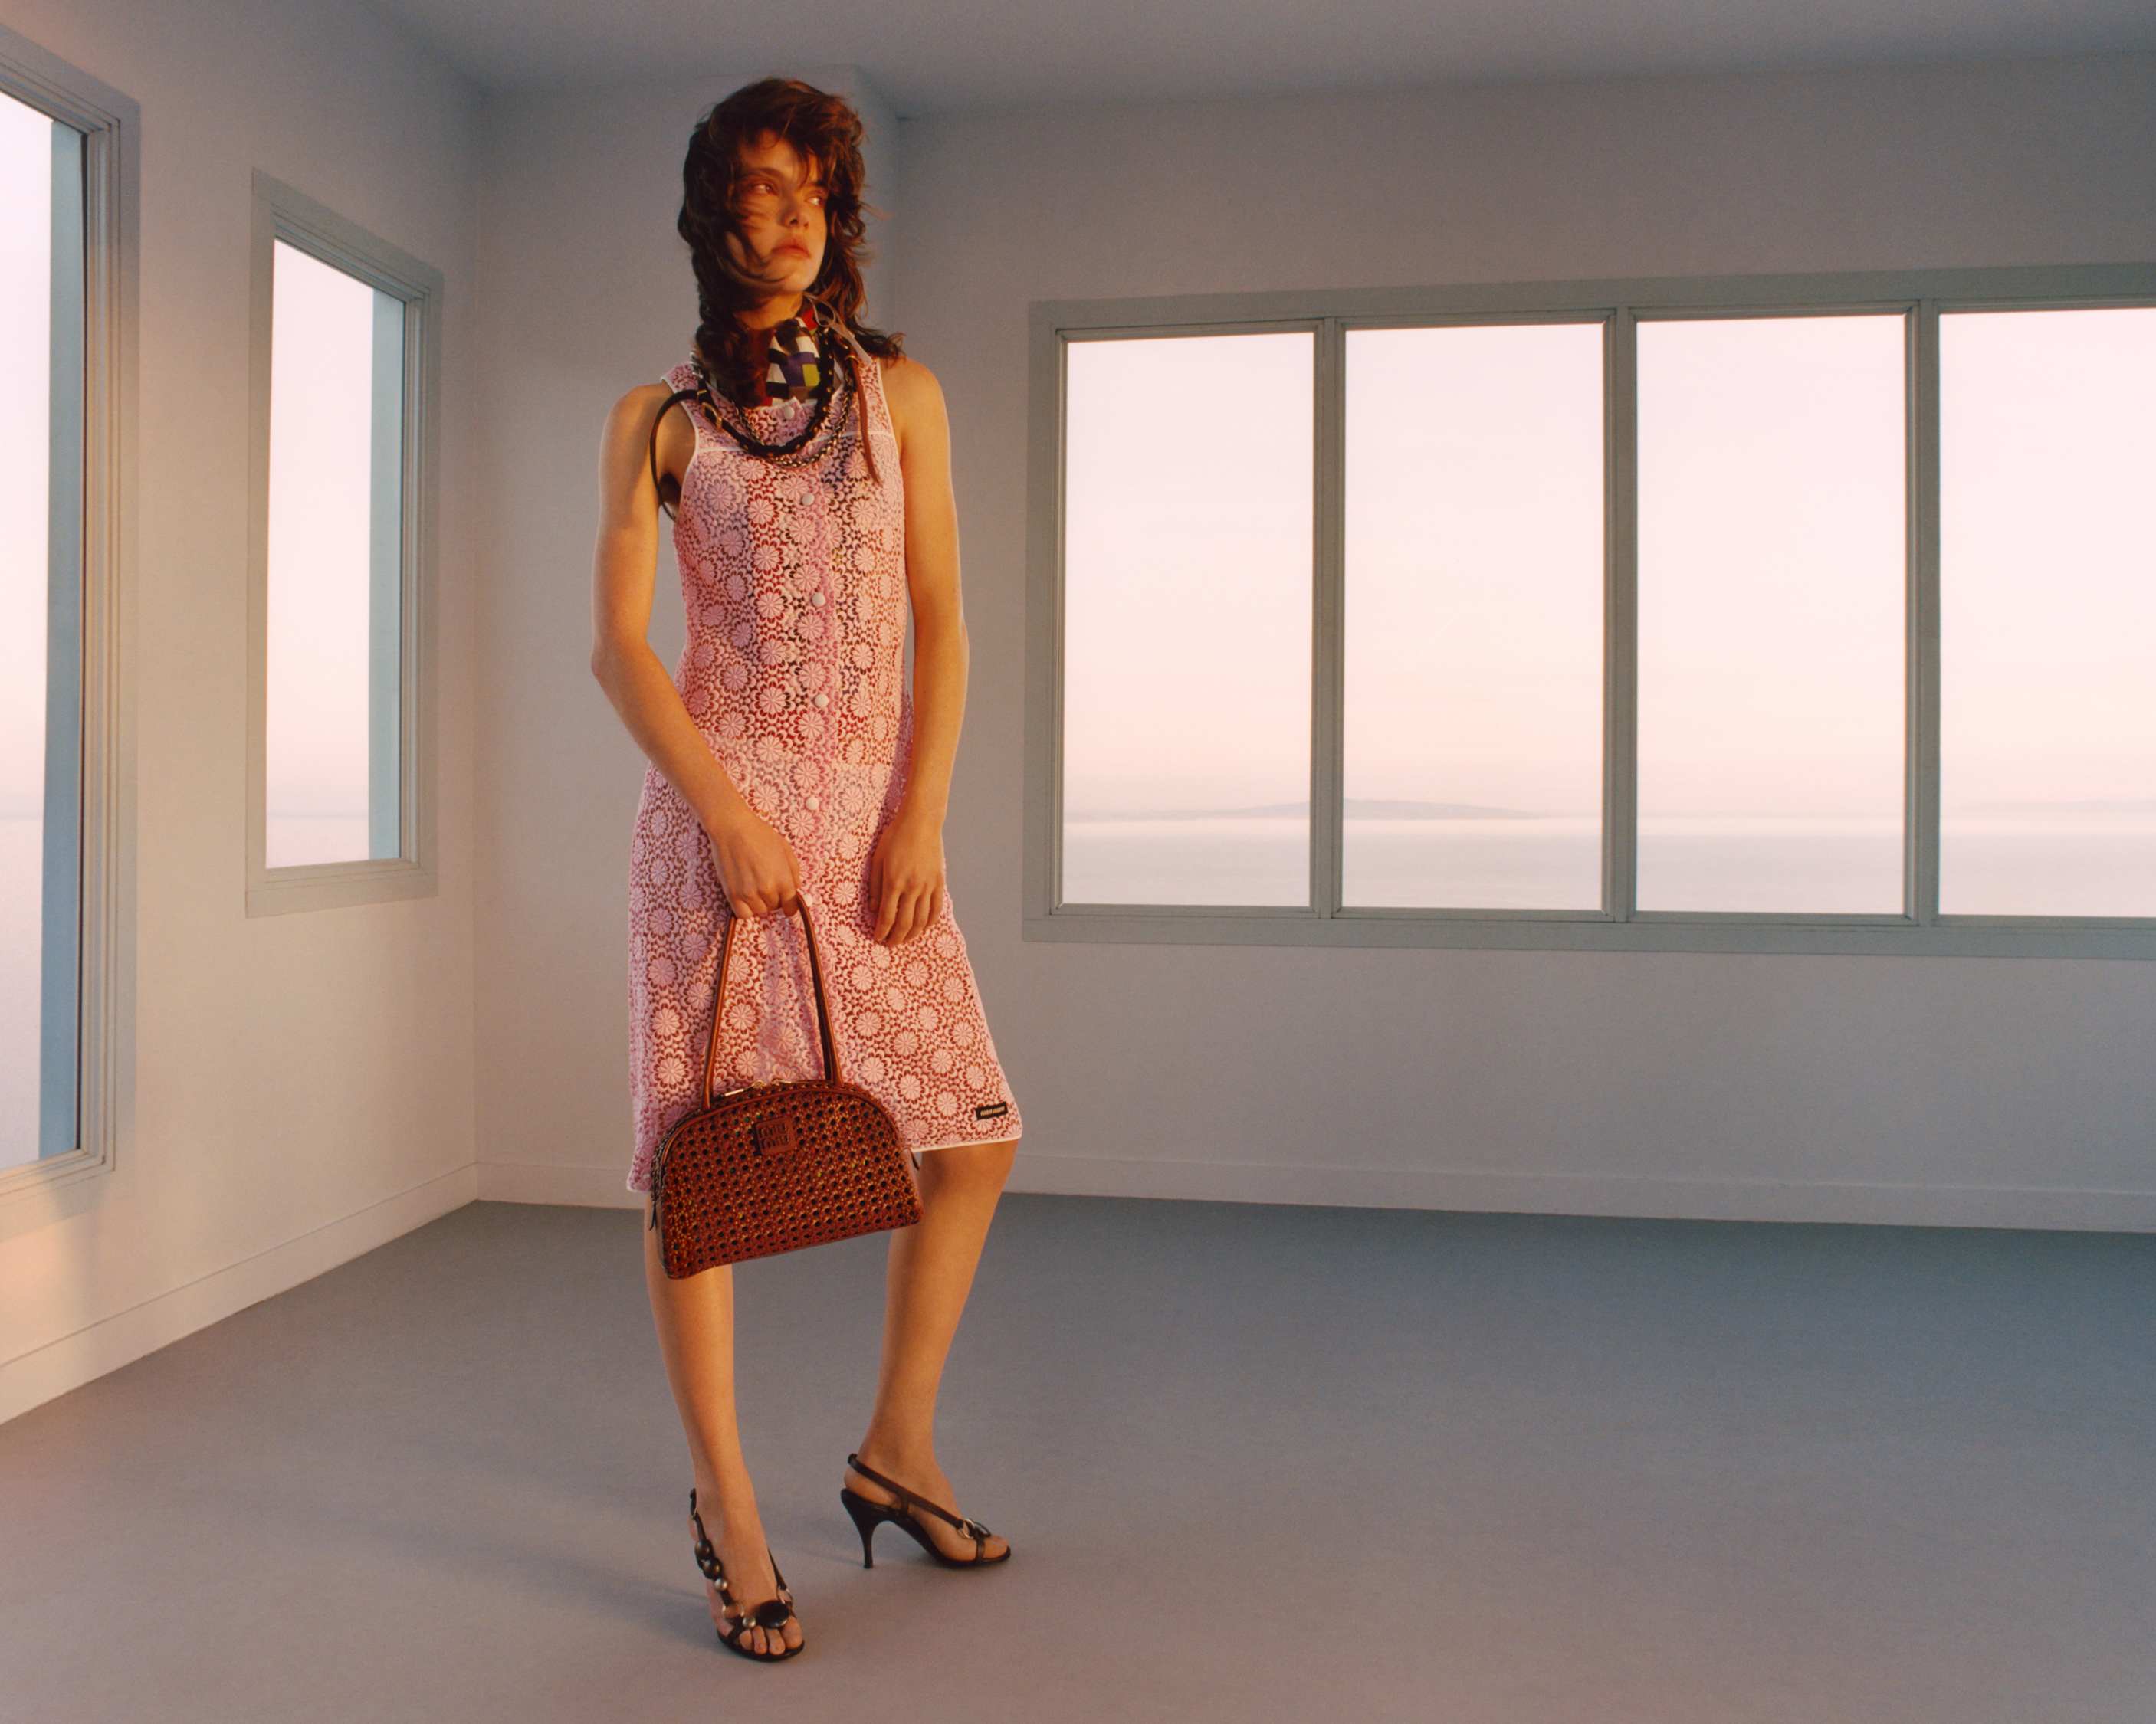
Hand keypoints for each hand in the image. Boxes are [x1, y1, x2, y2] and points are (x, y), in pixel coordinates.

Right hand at [703, 808, 802, 918]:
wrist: (732, 827)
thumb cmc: (760, 834)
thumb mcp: (785, 849)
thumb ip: (793, 871)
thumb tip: (795, 888)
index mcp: (783, 879)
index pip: (791, 904)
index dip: (790, 906)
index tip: (787, 907)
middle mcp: (767, 889)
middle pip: (775, 907)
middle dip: (774, 899)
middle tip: (767, 885)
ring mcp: (748, 893)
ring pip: (760, 911)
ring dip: (760, 903)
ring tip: (755, 888)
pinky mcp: (732, 894)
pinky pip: (743, 914)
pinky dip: (746, 909)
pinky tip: (745, 897)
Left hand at [868, 804, 944, 945]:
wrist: (921, 822)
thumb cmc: (895, 837)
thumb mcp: (878, 859)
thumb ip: (875, 886)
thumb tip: (873, 909)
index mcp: (894, 882)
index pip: (887, 916)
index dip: (882, 931)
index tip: (877, 939)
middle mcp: (912, 887)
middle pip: (905, 923)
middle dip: (896, 938)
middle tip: (890, 944)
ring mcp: (928, 885)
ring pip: (922, 920)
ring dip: (913, 934)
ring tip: (905, 939)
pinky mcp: (939, 882)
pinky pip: (937, 908)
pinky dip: (931, 921)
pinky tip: (924, 926)